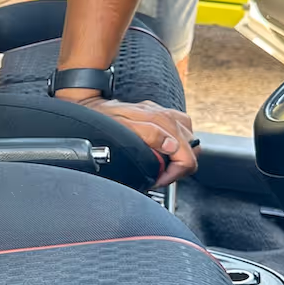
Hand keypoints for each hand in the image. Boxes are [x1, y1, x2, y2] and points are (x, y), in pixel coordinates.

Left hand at [57, 92, 197, 187]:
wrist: (91, 105)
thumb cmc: (103, 118)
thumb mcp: (123, 129)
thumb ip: (150, 135)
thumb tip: (172, 146)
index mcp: (163, 120)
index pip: (187, 156)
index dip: (175, 173)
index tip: (159, 179)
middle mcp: (168, 116)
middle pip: (192, 150)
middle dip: (178, 167)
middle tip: (159, 175)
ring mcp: (166, 115)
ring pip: (190, 142)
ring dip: (179, 157)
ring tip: (161, 166)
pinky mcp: (162, 117)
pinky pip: (181, 134)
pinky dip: (176, 146)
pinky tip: (161, 153)